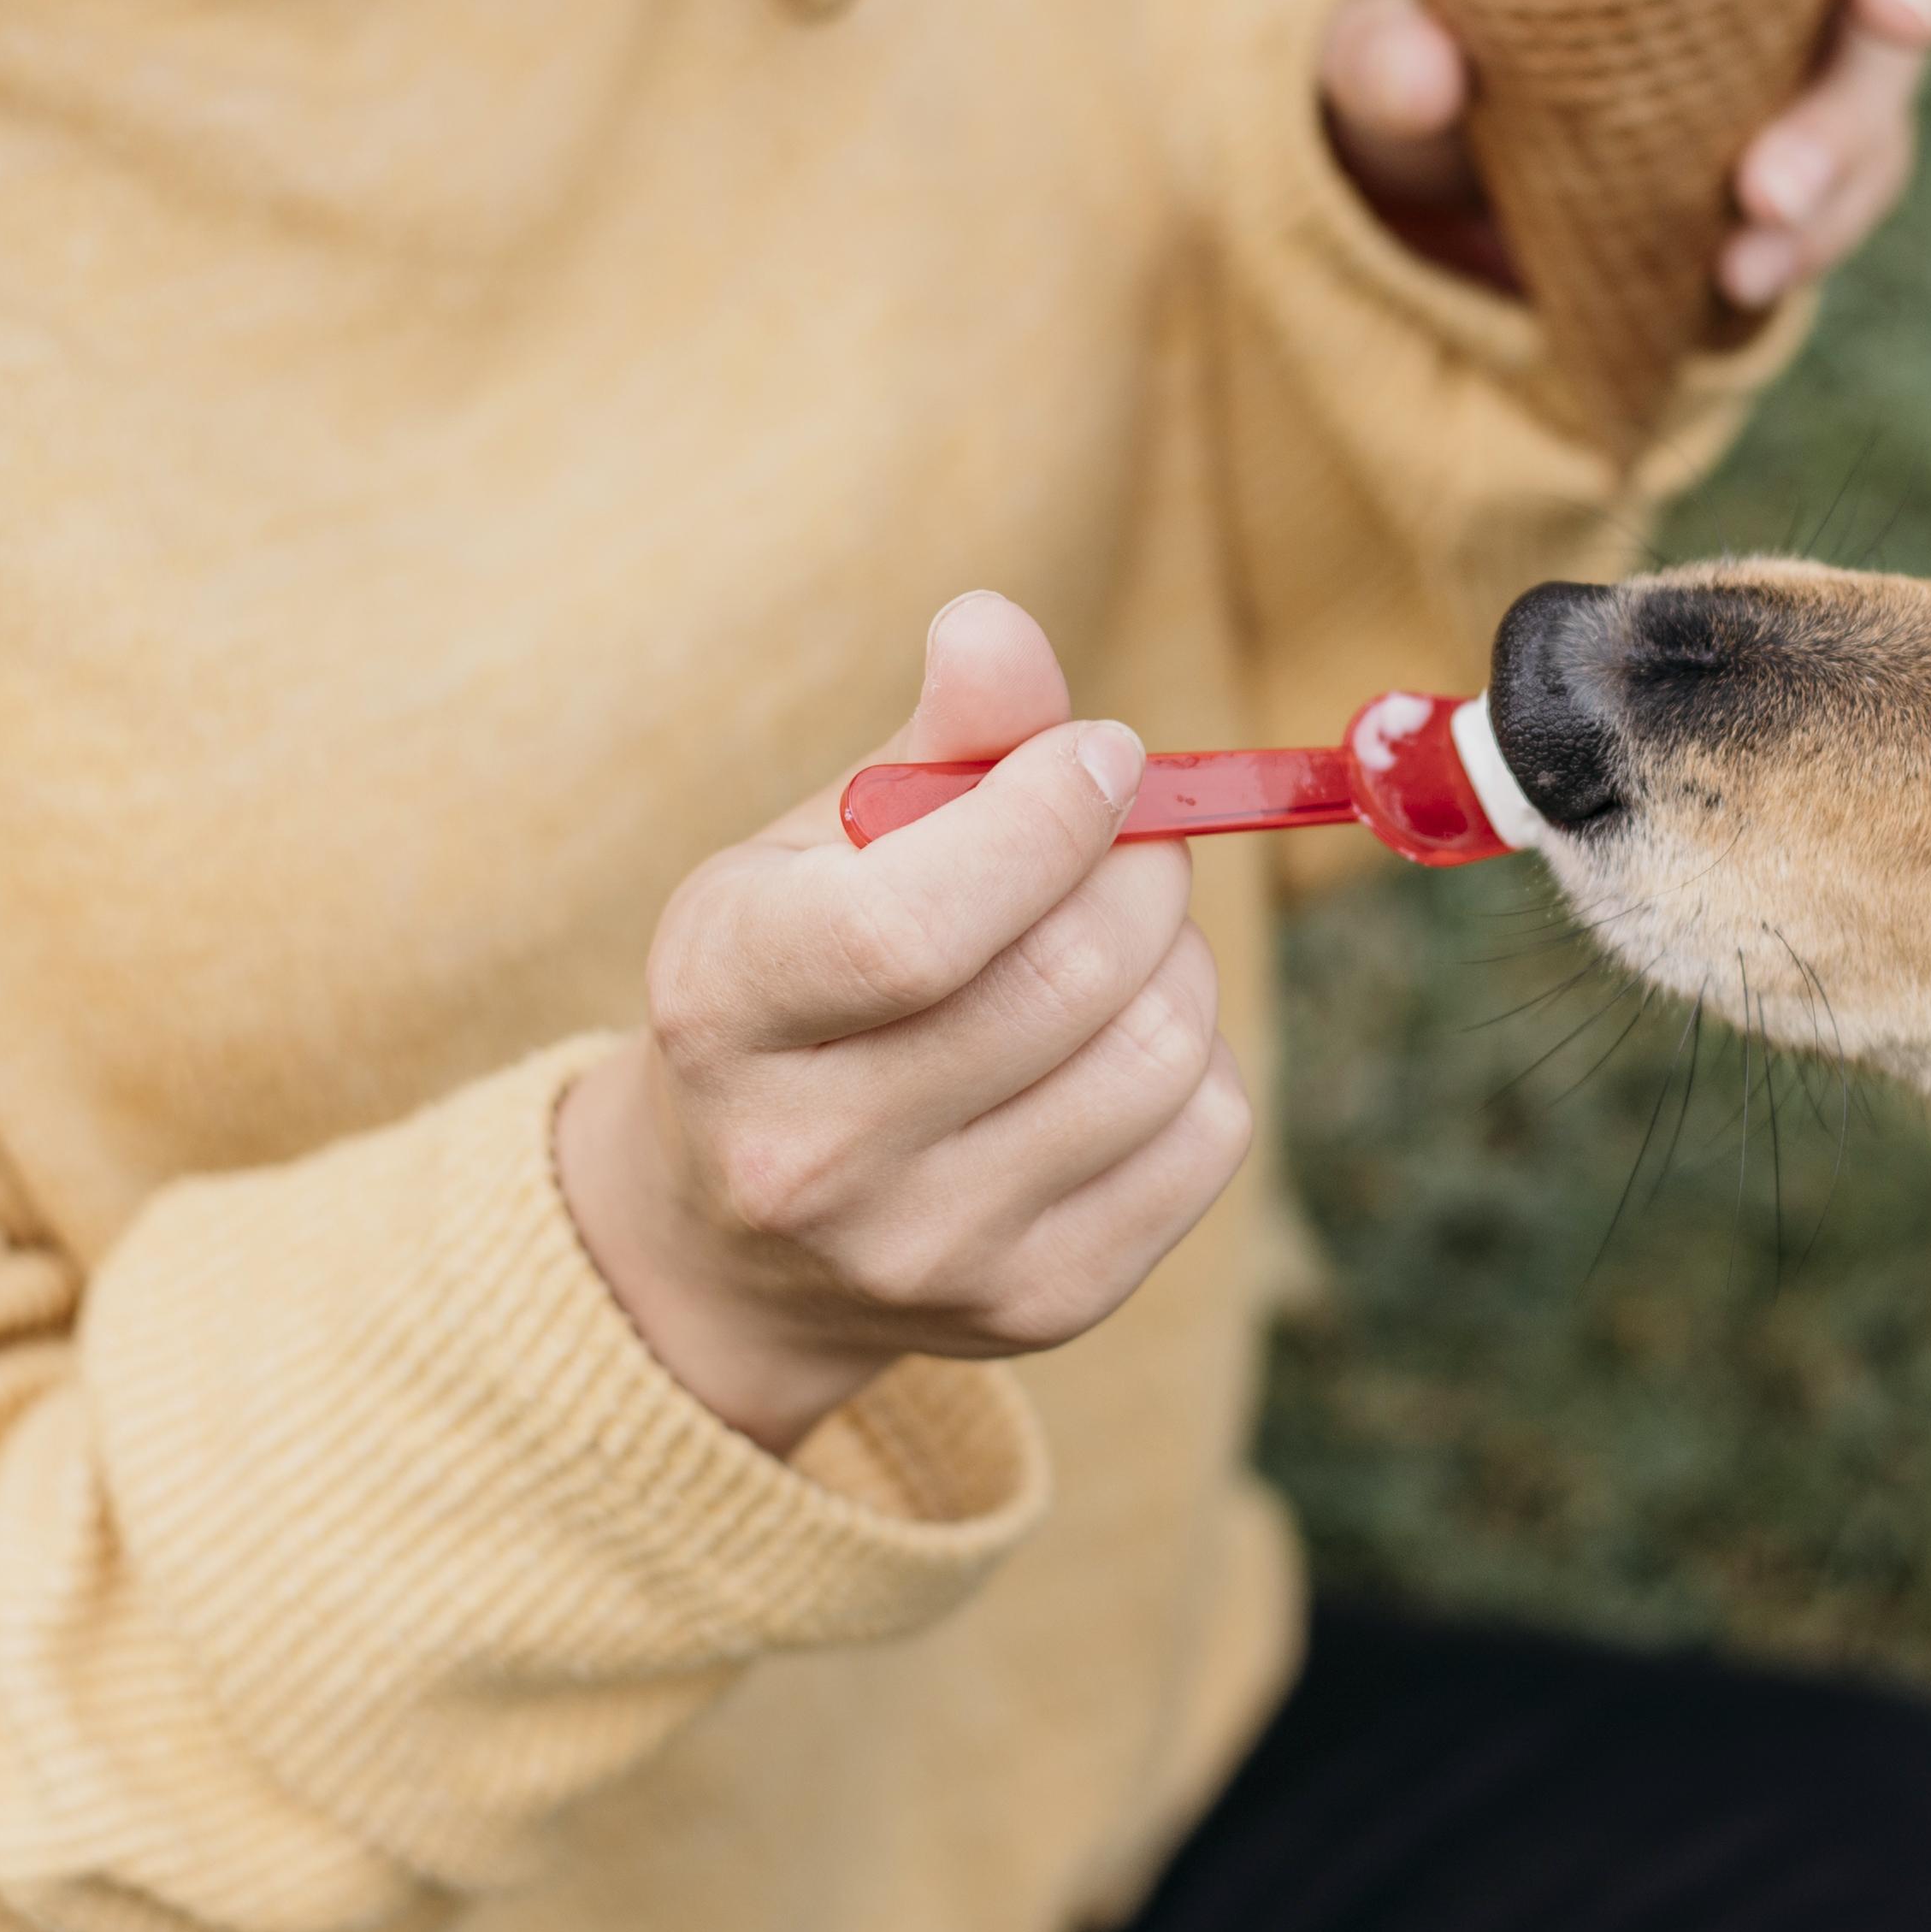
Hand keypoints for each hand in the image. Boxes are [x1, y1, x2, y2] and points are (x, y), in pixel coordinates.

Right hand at [552, 593, 1253, 1456]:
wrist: (737, 1237)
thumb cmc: (800, 984)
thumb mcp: (820, 848)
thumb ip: (933, 740)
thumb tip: (997, 624)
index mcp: (722, 1008)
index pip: (915, 925)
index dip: (1047, 816)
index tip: (1097, 756)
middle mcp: (808, 1158)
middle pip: (1067, 980)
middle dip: (1136, 866)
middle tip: (1121, 836)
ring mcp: (928, 1253)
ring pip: (1160, 1052)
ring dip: (1175, 956)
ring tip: (1114, 937)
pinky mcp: (1037, 1308)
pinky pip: (1208, 1138)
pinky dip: (1200, 1058)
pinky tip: (1122, 1038)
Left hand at [1320, 0, 1930, 316]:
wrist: (1444, 168)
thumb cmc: (1429, 36)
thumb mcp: (1381, 34)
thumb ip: (1388, 46)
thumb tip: (1424, 78)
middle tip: (1903, 21)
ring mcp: (1804, 33)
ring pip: (1879, 66)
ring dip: (1846, 142)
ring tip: (1759, 222)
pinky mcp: (1805, 138)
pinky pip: (1847, 179)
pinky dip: (1811, 231)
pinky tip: (1743, 283)